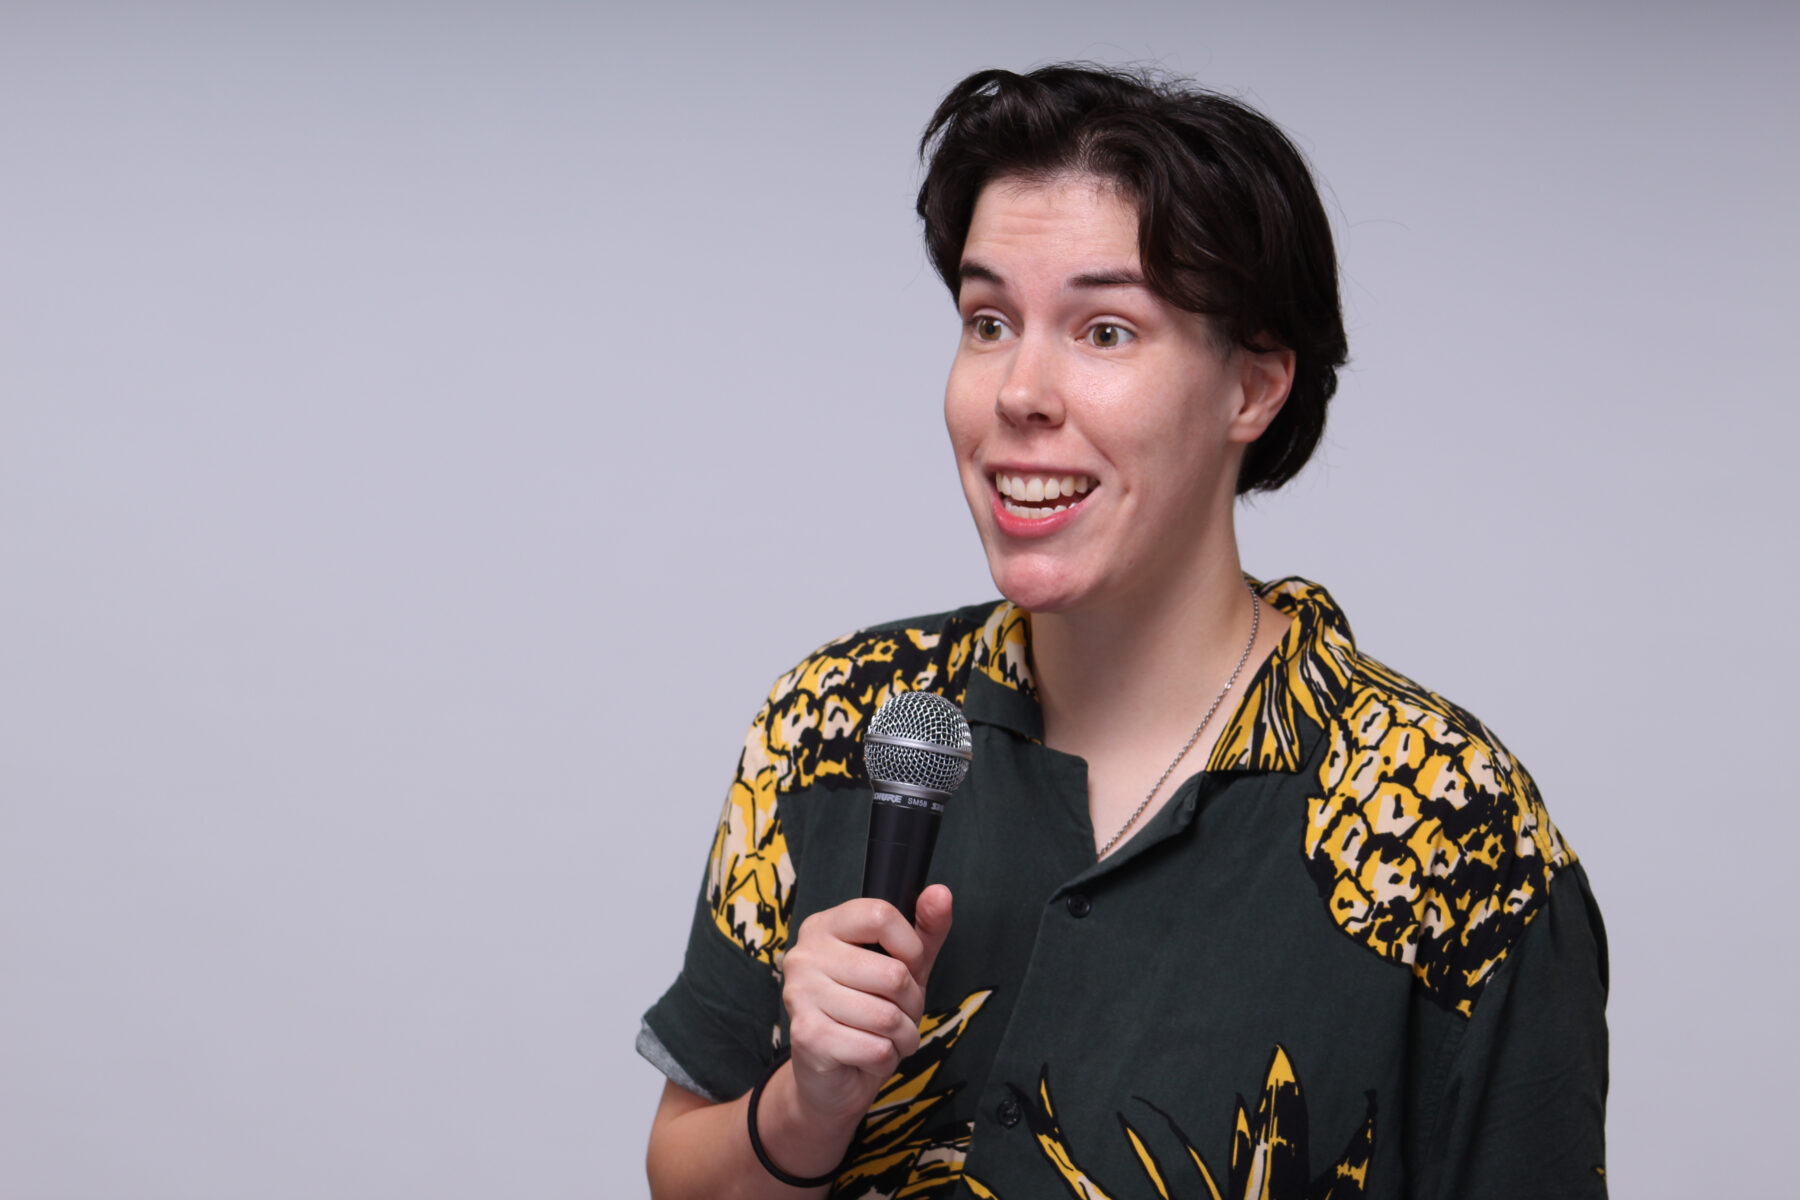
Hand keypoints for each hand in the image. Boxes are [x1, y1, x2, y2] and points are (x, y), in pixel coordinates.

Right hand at [778, 885, 954, 1124]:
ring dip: (902, 1036)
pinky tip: (871, 1056)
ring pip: (886, 1016)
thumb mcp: (904, 966)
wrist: (832, 1076)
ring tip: (889, 1037)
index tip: (909, 967)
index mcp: (824, 926)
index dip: (911, 947)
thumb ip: (924, 930)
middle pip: (892, 973)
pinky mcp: (807, 1037)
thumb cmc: (868, 1012)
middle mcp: (804, 955)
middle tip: (900, 1015)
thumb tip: (940, 893)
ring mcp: (800, 995)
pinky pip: (876, 1048)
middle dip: (912, 1004)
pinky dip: (887, 1058)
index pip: (880, 914)